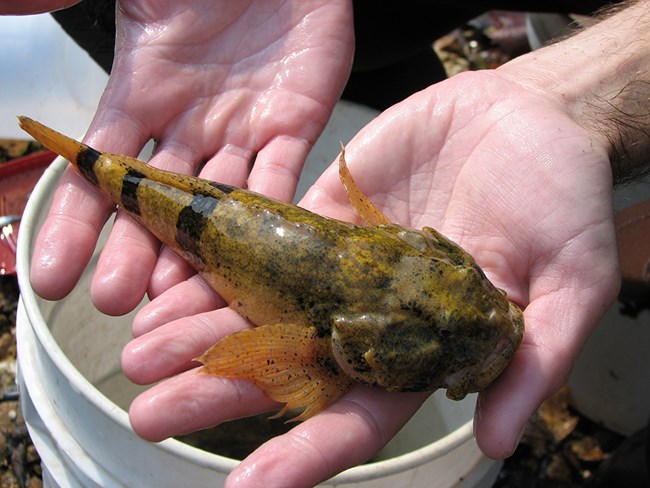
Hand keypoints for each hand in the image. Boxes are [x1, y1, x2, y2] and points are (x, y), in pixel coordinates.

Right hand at [27, 0, 353, 313]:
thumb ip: (58, 2)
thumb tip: (3, 14)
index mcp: (142, 96)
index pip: (100, 173)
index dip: (76, 224)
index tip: (51, 277)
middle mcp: (191, 125)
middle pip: (159, 205)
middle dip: (137, 253)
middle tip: (119, 301)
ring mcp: (243, 129)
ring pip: (219, 206)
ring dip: (200, 254)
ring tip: (177, 299)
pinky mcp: (296, 123)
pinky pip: (281, 176)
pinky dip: (268, 215)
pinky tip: (253, 258)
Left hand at [121, 67, 618, 485]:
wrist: (533, 118)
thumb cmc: (564, 200)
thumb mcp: (571, 281)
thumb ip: (532, 359)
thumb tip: (498, 440)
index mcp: (428, 344)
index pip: (362, 413)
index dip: (309, 449)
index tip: (252, 483)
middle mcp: (376, 313)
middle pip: (289, 365)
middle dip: (222, 391)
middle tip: (152, 412)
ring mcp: (345, 264)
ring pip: (263, 307)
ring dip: (202, 331)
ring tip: (139, 354)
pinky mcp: (326, 214)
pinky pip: (264, 242)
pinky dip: (220, 263)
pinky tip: (172, 282)